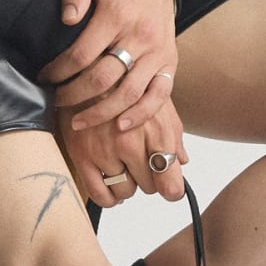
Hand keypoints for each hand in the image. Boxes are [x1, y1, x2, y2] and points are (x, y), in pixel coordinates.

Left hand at [35, 0, 181, 137]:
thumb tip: (68, 18)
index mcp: (116, 16)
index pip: (81, 55)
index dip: (58, 72)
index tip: (44, 79)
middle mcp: (139, 37)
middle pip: (102, 79)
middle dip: (73, 96)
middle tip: (57, 101)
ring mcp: (157, 53)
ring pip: (128, 93)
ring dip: (101, 113)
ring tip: (78, 122)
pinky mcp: (170, 63)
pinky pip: (159, 96)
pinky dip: (140, 114)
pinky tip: (120, 125)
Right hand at [53, 95, 190, 206]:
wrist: (86, 69)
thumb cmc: (126, 85)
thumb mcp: (156, 102)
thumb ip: (172, 134)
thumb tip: (182, 161)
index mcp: (155, 129)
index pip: (170, 177)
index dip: (172, 189)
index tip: (170, 188)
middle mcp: (131, 142)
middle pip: (149, 186)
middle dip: (147, 179)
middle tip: (140, 165)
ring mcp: (105, 151)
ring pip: (125, 191)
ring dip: (127, 185)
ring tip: (124, 170)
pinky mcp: (82, 156)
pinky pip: (99, 194)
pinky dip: (108, 197)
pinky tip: (110, 184)